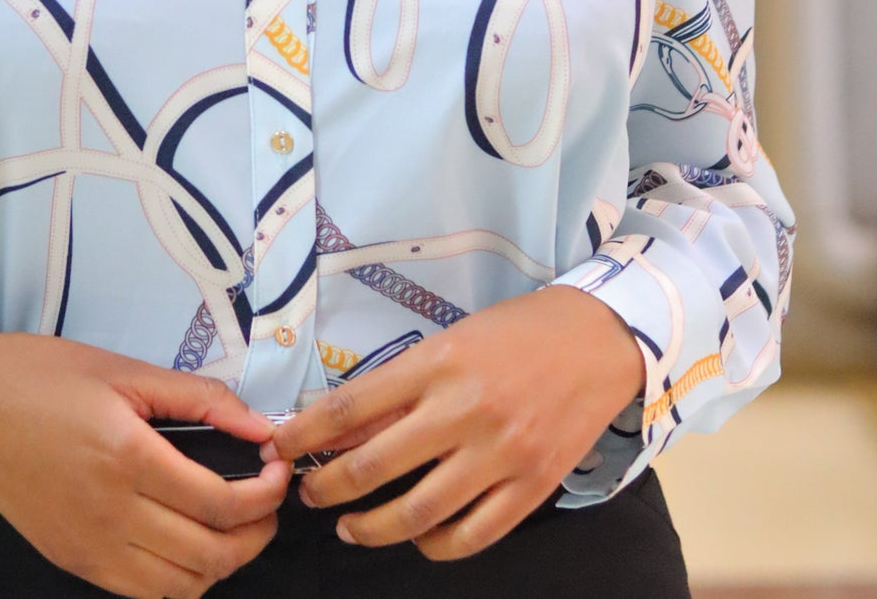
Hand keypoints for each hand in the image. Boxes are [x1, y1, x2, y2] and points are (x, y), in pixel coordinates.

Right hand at [0, 330, 292, 596]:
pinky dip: (179, 578)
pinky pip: (143, 593)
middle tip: (267, 498)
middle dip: (258, 533)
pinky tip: (186, 541)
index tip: (277, 467)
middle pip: (212, 555)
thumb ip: (197, 399)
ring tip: (233, 522)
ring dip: (223, 562)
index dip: (267, 492)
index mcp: (125, 456)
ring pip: (182, 587)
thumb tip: (257, 426)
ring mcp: (88, 547)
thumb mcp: (122, 369)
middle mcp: (109, 513)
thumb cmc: (38, 375)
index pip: (222, 503)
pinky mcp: (73, 560)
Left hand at [261, 287, 645, 559]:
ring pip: (417, 512)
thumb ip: (401, 386)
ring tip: (351, 528)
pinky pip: (471, 535)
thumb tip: (343, 426)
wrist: (597, 340)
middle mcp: (463, 410)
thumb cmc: (515, 333)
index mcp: (436, 364)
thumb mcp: (450, 341)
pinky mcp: (532, 487)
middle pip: (373, 466)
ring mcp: (500, 454)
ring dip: (372, 528)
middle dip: (326, 487)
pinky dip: (434, 545)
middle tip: (308, 494)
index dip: (305, 434)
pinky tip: (418, 537)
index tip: (279, 447)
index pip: (351, 407)